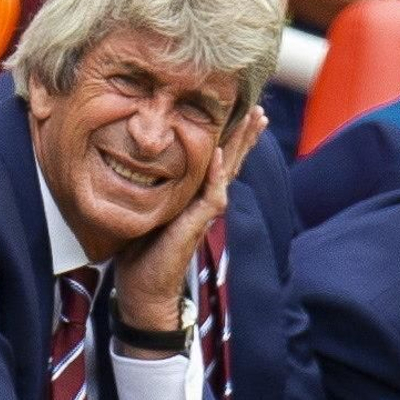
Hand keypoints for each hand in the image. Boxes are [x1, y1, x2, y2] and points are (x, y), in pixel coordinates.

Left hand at [112, 107, 266, 342]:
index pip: (218, 162)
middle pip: (232, 162)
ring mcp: (204, 213)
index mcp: (194, 197)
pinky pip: (211, 195)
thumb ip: (155, 191)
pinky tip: (221, 153)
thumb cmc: (143, 253)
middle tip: (260, 110)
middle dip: (245, 135)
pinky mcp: (196, 224)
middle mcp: (205, 202)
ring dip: (241, 146)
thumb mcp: (149, 211)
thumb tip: (139, 166)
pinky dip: (217, 173)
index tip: (242, 113)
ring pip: (229, 172)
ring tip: (253, 121)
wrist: (144, 289)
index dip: (230, 138)